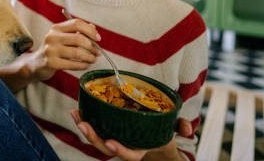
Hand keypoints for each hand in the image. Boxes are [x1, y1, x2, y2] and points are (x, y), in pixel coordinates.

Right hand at [27, 18, 99, 81]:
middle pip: (78, 38)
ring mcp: (51, 50)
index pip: (76, 23)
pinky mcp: (51, 63)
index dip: (90, 30)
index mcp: (56, 28)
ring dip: (89, 57)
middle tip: (97, 52)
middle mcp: (52, 37)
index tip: (98, 38)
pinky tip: (85, 65)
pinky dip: (83, 65)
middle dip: (92, 46)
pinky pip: (73, 64)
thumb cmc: (53, 50)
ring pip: (77, 52)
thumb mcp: (62, 38)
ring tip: (93, 59)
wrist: (36, 64)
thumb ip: (77, 32)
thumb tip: (93, 28)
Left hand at [71, 110, 188, 160]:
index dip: (120, 151)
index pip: (129, 155)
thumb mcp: (174, 129)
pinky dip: (85, 119)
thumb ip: (181, 127)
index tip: (111, 143)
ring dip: (84, 127)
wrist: (152, 135)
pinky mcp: (107, 129)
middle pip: (105, 148)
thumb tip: (188, 129)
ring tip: (75, 114)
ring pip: (97, 139)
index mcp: (139, 148)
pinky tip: (77, 109)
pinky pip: (95, 128)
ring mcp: (114, 138)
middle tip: (83, 125)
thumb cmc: (162, 131)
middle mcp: (124, 145)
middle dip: (93, 138)